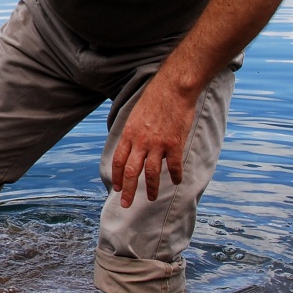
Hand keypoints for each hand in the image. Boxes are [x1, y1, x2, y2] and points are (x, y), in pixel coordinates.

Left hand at [110, 79, 194, 207]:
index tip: (116, 188)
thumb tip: (129, 147)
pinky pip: (173, 166)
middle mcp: (141, 141)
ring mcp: (158, 143)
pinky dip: (175, 176)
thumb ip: (132, 133)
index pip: (118, 160)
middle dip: (127, 190)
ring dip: (151, 188)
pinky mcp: (174, 143)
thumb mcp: (135, 115)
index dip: (116, 176)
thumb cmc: (154, 98)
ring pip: (151, 173)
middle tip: (126, 204)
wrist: (173, 88)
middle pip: (131, 171)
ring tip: (150, 198)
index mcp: (129, 134)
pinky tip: (176, 181)